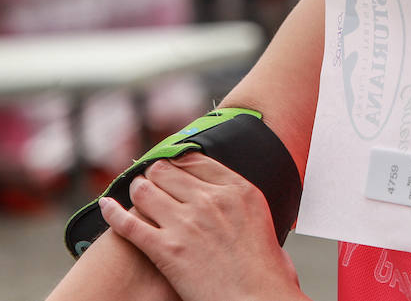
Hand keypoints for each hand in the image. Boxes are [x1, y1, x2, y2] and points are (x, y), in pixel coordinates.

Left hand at [99, 153, 305, 300]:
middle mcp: (210, 200)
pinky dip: (113, 214)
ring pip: (145, 192)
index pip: (196, 160)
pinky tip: (106, 207)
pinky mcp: (166, 250)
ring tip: (134, 194)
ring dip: (136, 190)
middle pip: (166, 171)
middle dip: (154, 174)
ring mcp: (186, 223)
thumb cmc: (266, 271)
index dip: (177, 161)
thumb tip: (240, 208)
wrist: (259, 299)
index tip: (171, 167)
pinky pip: (129, 224)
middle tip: (149, 181)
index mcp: (237, 190)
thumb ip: (244, 206)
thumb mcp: (264, 222)